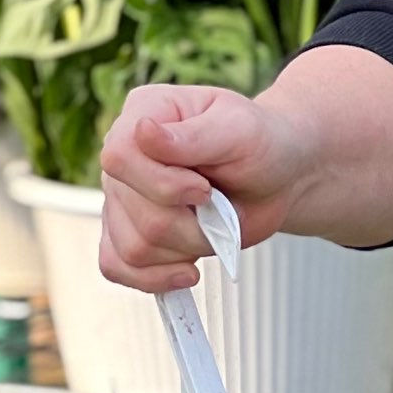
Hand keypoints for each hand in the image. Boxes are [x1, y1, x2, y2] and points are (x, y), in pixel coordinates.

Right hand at [98, 82, 318, 292]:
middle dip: (190, 224)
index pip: (120, 158)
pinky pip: (118, 267)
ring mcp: (122, 196)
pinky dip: (154, 278)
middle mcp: (125, 155)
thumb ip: (194, 136)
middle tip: (219, 207)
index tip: (205, 189)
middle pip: (134, 213)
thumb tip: (143, 132)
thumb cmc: (260, 145)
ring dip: (185, 250)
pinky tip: (187, 271)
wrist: (275, 178)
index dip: (163, 185)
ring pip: (133, 248)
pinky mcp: (130, 232)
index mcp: (144, 113)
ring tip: (211, 228)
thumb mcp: (240, 131)